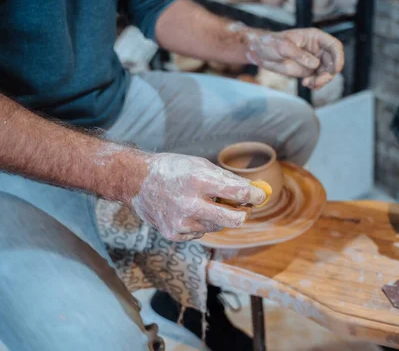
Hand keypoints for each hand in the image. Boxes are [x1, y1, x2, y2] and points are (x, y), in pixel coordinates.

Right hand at [128, 153, 265, 241]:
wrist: (137, 181)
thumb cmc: (173, 169)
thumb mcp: (200, 165)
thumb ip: (226, 179)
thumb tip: (252, 190)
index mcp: (198, 181)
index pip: (237, 192)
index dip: (255, 195)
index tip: (261, 196)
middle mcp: (190, 204)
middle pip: (233, 219)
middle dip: (243, 214)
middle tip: (245, 208)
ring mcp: (182, 222)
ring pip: (217, 226)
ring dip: (218, 216)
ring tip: (203, 202)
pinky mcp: (174, 234)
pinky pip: (200, 232)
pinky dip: (201, 223)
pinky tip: (187, 211)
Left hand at [246, 28, 343, 89]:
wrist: (261, 52)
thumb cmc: (271, 43)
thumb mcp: (283, 47)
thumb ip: (299, 55)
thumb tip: (315, 64)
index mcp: (315, 38)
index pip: (334, 46)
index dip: (339, 57)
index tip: (336, 70)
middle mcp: (318, 49)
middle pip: (333, 62)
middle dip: (328, 74)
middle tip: (316, 82)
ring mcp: (314, 61)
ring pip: (327, 73)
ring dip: (321, 81)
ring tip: (308, 83)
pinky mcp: (309, 71)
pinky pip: (319, 79)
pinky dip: (316, 84)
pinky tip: (307, 84)